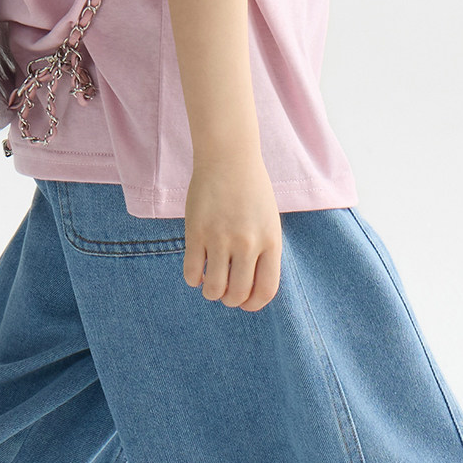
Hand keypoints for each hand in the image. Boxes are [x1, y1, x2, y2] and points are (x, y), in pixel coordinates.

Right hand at [182, 154, 281, 310]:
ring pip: (213, 288)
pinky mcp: (196, 232)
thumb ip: (264, 252)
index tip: (245, 303)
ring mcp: (221, 238)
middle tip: (225, 293)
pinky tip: (197, 270)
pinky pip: (192, 271)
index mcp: (270, 241)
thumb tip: (251, 288)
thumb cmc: (251, 190)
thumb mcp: (268, 221)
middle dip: (230, 300)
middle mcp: (248, 243)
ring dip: (211, 292)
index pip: (265, 290)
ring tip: (210, 283)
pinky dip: (193, 279)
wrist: (228, 158)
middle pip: (238, 294)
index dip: (254, 304)